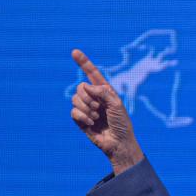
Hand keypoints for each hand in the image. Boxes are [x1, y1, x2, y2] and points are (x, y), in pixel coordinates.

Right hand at [69, 49, 143, 173]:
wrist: (119, 143)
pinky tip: (91, 123)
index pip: (92, 74)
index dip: (84, 63)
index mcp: (105, 92)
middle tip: (98, 108)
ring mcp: (87, 109)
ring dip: (86, 108)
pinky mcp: (81, 119)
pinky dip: (82, 116)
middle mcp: (94, 98)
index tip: (75, 52)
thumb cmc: (122, 124)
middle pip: (80, 87)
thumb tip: (86, 86)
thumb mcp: (116, 105)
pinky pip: (73, 111)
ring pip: (75, 99)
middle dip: (87, 97)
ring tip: (96, 117)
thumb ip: (103, 92)